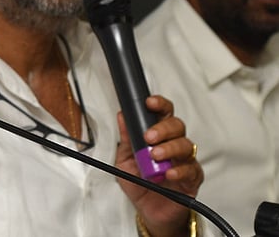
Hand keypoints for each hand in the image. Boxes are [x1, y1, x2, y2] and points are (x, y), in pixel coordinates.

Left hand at [115, 95, 202, 236]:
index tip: (149, 103)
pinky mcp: (192, 178)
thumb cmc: (140, 182)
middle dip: (162, 128)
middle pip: (177, 125)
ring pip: (185, 145)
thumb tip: (122, 117)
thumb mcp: (125, 159)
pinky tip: (169, 173)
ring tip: (155, 155)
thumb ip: (125, 139)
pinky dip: (179, 170)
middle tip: (148, 137)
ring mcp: (184, 160)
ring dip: (169, 148)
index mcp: (158, 137)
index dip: (159, 105)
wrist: (149, 209)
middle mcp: (173, 145)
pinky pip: (190, 169)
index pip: (162, 114)